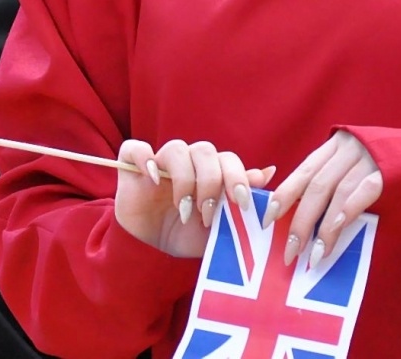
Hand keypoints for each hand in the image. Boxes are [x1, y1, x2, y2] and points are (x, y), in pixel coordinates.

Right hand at [115, 138, 274, 258]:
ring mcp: (160, 162)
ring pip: (177, 149)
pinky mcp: (132, 168)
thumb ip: (240, 200)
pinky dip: (145, 158)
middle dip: (212, 181)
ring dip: (185, 180)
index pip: (228, 160)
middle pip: (205, 151)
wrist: (153, 252)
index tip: (241, 203)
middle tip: (209, 212)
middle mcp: (188, 162)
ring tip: (184, 210)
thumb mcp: (219, 225)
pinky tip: (153, 179)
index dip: (237, 177)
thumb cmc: (189, 235)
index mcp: (210, 171)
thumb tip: (268, 172)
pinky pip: (135, 149)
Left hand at [267, 130, 382, 267]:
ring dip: (322, 228)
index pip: (304, 171)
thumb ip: (333, 188)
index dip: (284, 194)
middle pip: (316, 185)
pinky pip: (362, 193)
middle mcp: (350, 147)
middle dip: (299, 221)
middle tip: (289, 251)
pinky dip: (346, 213)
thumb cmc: (390, 176)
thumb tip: (302, 225)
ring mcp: (370, 157)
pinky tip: (336, 232)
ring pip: (336, 192)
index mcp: (337, 146)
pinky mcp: (390, 172)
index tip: (268, 220)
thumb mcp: (356, 172)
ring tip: (314, 255)